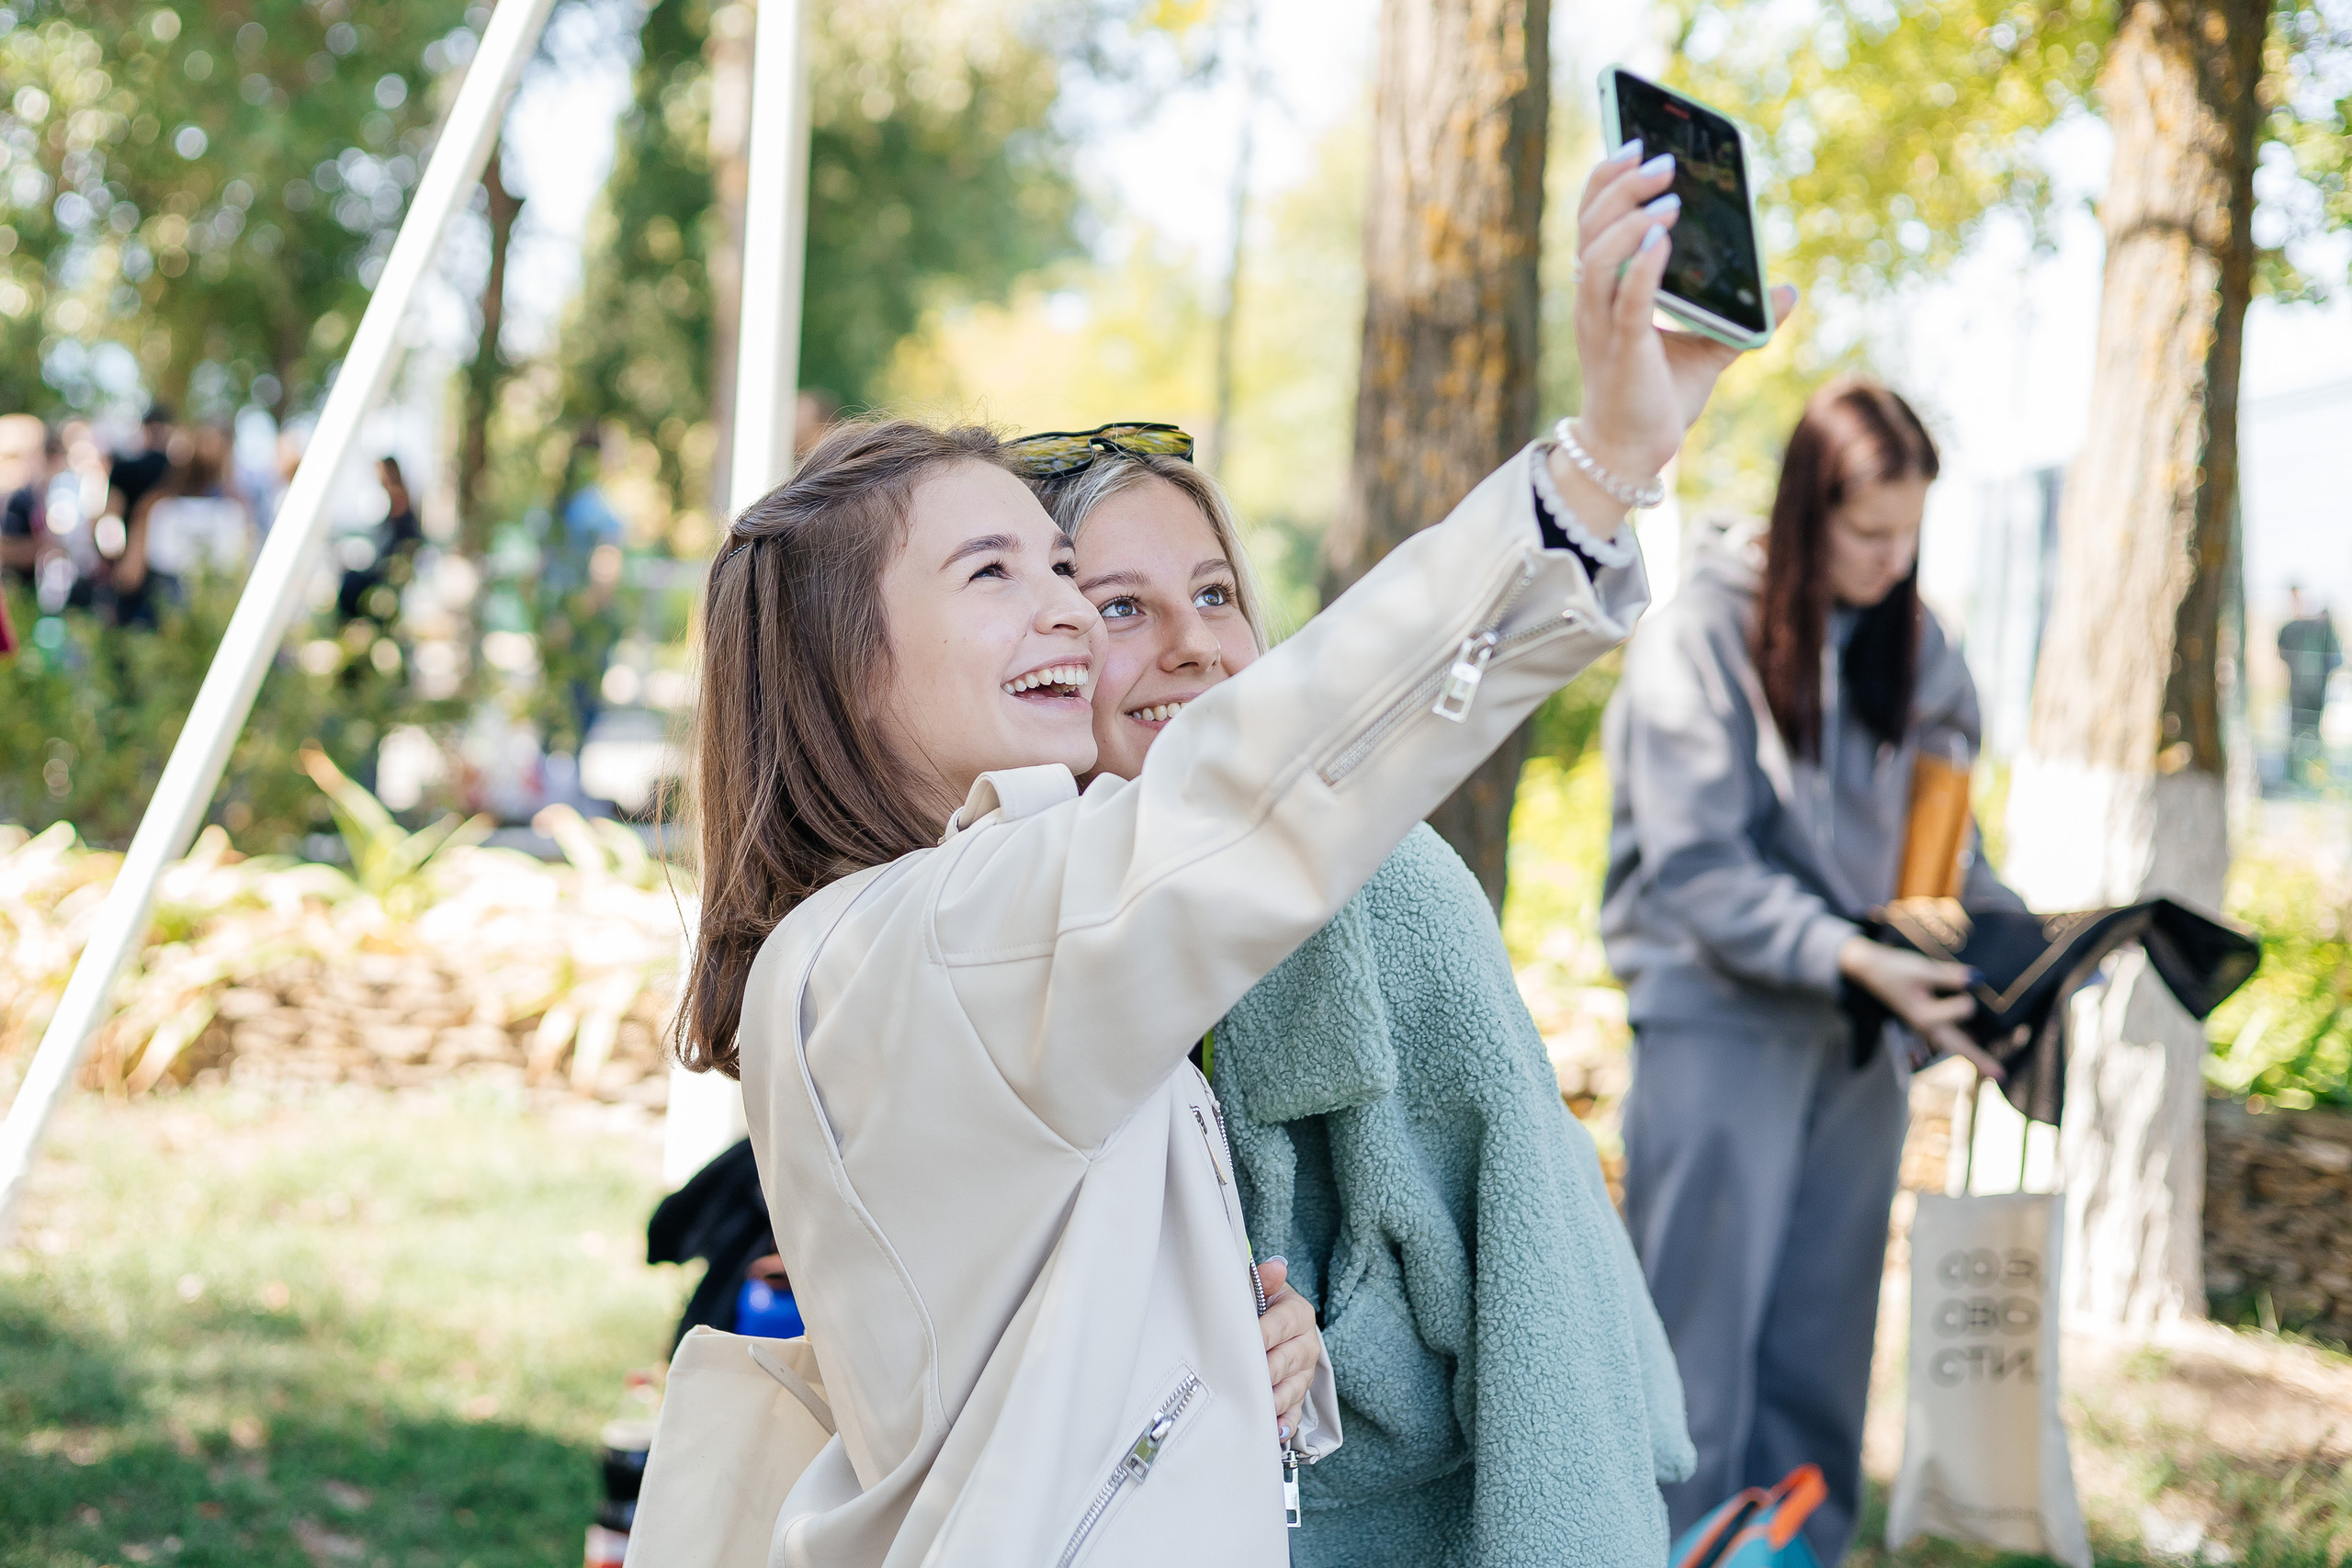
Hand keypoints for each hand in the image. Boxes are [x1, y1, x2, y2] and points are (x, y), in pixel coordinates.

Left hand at [1256, 1257, 1319, 1442]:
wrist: (1279, 1325)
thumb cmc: (1264, 1305)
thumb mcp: (1264, 1288)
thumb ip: (1266, 1279)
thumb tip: (1276, 1266)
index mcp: (1299, 1315)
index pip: (1282, 1325)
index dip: (1262, 1335)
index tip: (1241, 1343)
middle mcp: (1306, 1345)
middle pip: (1287, 1361)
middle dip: (1265, 1371)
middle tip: (1245, 1379)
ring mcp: (1303, 1374)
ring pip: (1292, 1389)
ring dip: (1274, 1400)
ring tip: (1257, 1407)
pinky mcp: (1298, 1397)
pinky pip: (1294, 1414)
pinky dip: (1284, 1424)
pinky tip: (1273, 1431)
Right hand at [1566, 145, 1800, 488]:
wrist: (1635, 452)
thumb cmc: (1658, 398)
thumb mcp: (1707, 348)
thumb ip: (1740, 316)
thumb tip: (1789, 291)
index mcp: (1604, 290)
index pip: (1592, 220)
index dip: (1607, 179)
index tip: (1634, 143)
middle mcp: (1593, 301)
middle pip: (1590, 226)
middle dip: (1621, 186)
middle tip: (1659, 158)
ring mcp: (1600, 323)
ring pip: (1596, 255)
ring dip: (1630, 218)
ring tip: (1670, 196)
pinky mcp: (1618, 348)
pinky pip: (1623, 299)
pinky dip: (1642, 265)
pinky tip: (1664, 239)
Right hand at [1838, 936, 2005, 1080]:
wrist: (1869, 970)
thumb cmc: (1894, 970)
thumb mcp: (1921, 969)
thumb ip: (1950, 976)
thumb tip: (1978, 979)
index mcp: (1927, 1017)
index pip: (1965, 1008)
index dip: (1968, 991)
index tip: (1967, 979)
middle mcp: (1927, 1028)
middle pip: (1960, 1048)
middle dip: (1981, 1060)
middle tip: (2002, 1076)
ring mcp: (1926, 1028)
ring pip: (1954, 1045)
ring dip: (1972, 1053)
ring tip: (1992, 1067)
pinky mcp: (1926, 1021)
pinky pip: (1948, 1037)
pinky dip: (1963, 1042)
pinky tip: (1974, 1040)